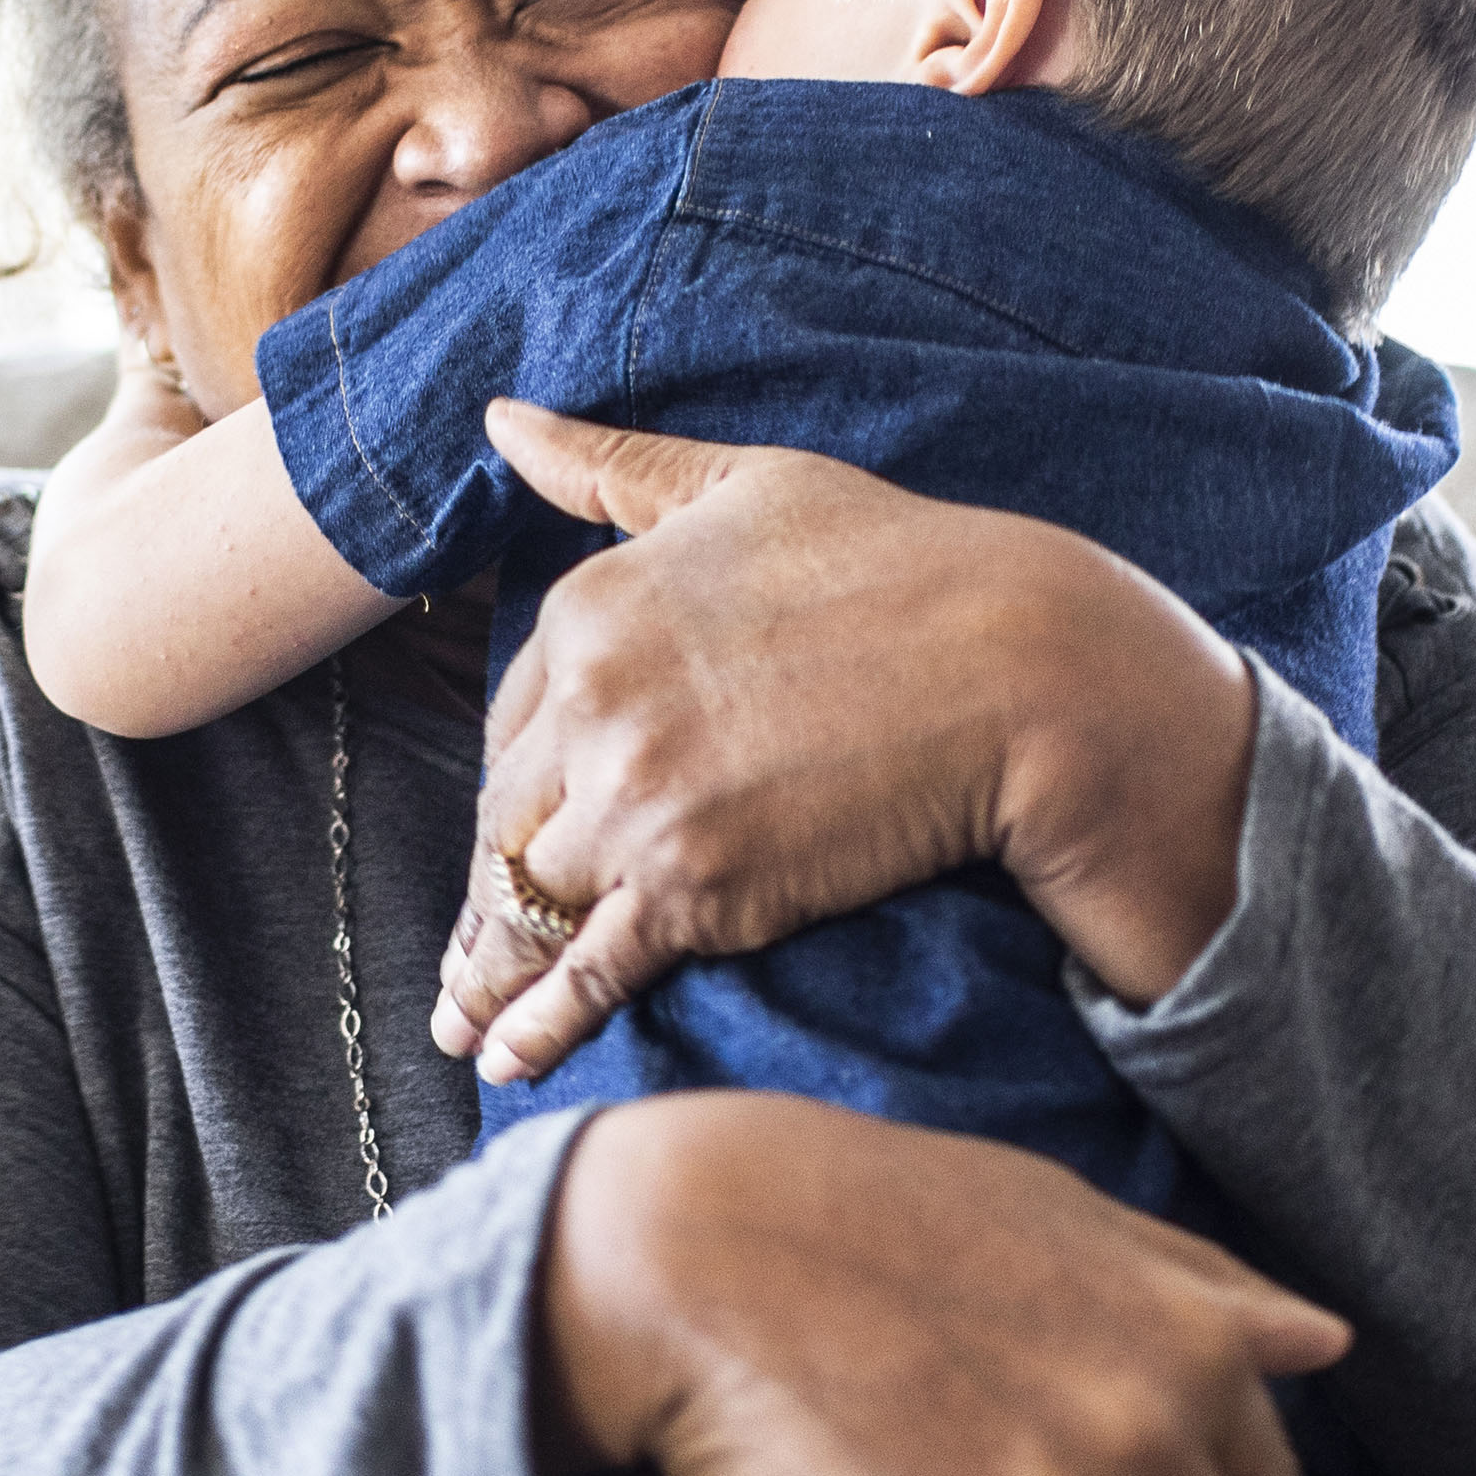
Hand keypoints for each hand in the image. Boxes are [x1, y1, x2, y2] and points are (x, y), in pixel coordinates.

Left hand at [438, 403, 1261, 1079]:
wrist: (1017, 666)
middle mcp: (592, 706)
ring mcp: (637, 802)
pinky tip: (499, 1058)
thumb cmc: (899, 563)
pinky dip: (535, 1023)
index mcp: (588, 609)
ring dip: (486, 971)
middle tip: (466, 952)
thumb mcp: (740, 486)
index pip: (512, 722)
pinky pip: (585, 970)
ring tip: (459, 1020)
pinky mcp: (695, 888)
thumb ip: (608, 465)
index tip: (514, 833)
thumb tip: (499, 417)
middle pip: (506, 821)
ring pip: (527, 902)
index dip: (519, 786)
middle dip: (488, 890)